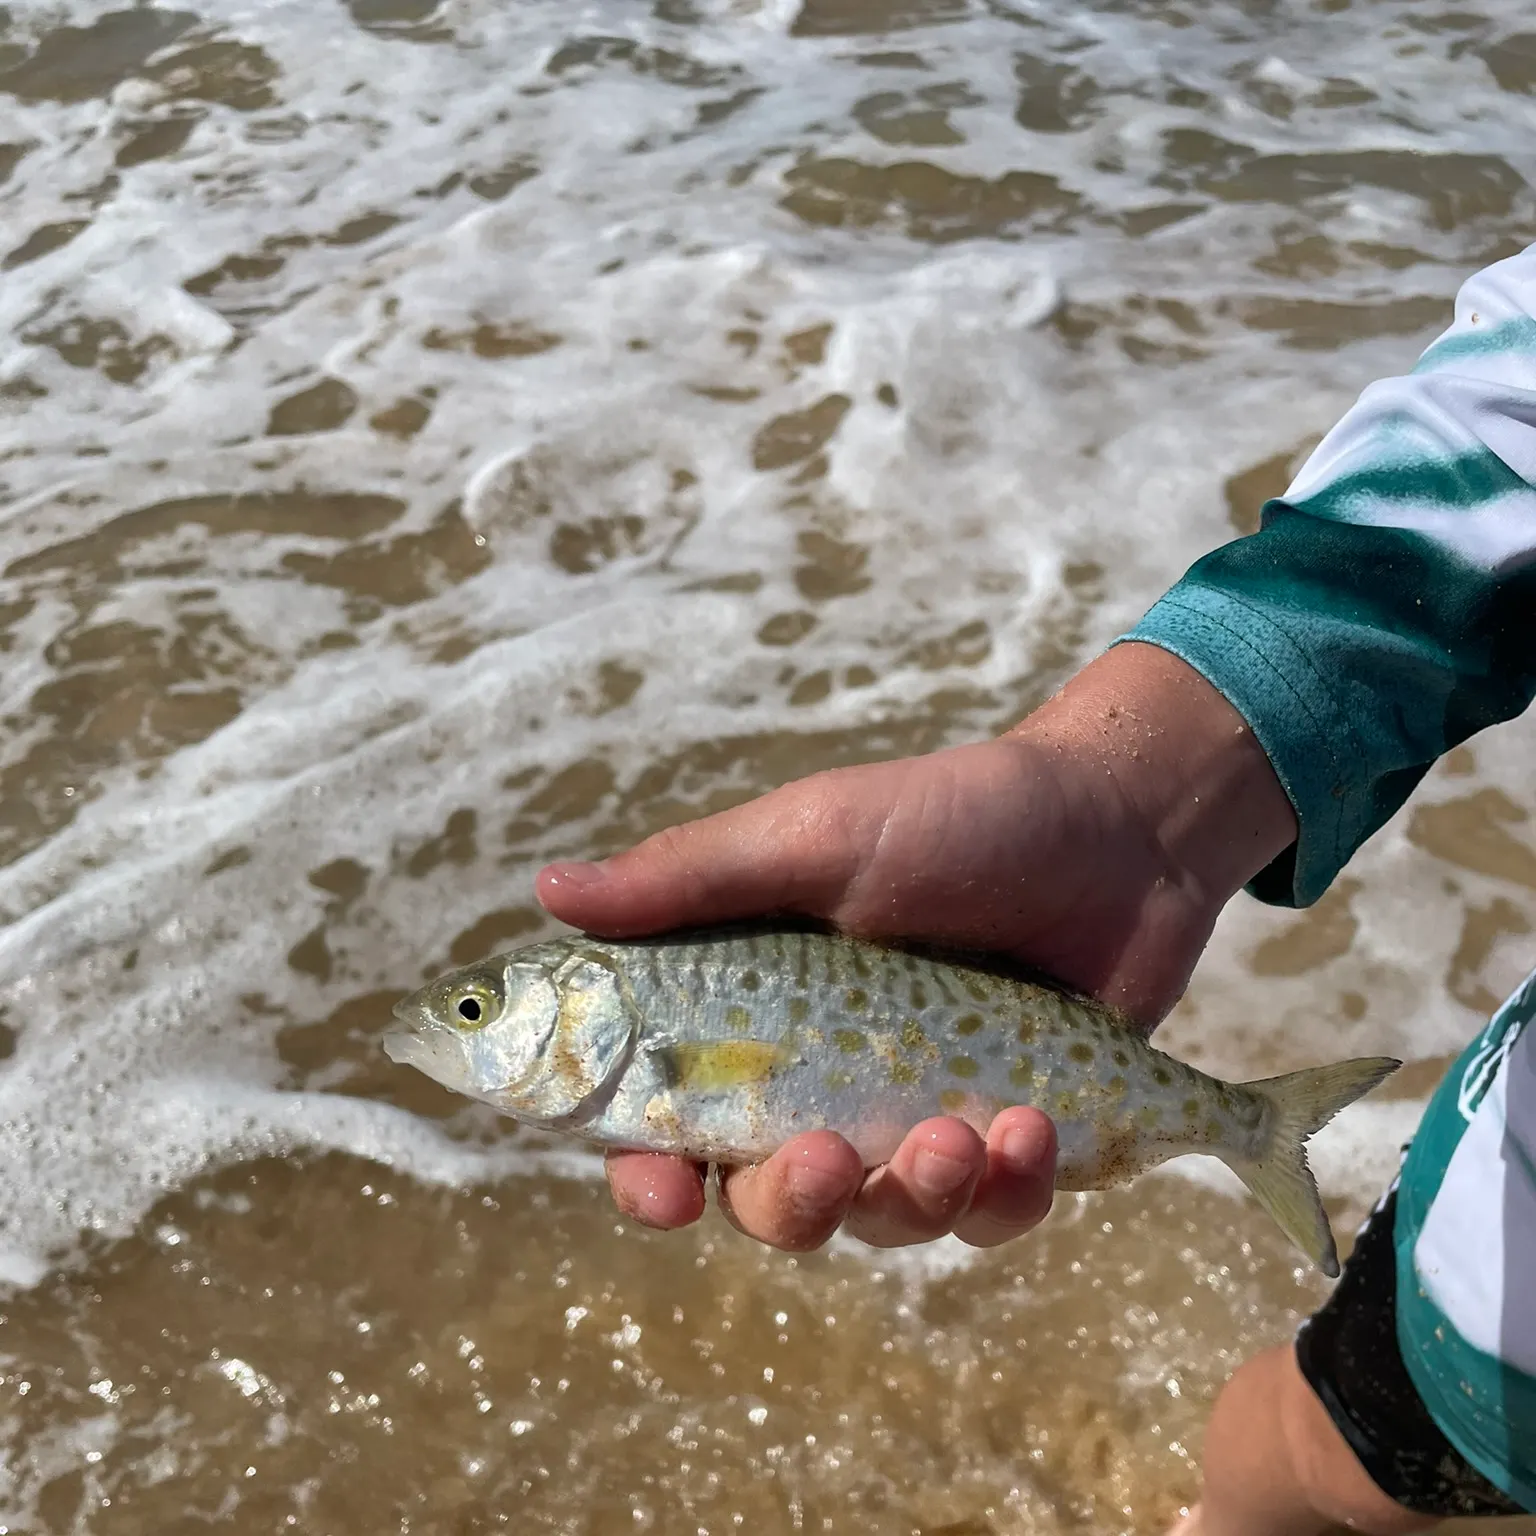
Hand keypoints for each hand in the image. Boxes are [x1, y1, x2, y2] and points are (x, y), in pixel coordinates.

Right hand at [536, 643, 1295, 1250]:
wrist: (1120, 828)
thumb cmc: (953, 817)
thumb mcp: (812, 836)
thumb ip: (688, 879)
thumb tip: (544, 887)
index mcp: (755, 1011)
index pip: (667, 1118)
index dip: (648, 1172)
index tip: (661, 1185)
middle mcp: (824, 1078)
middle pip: (764, 1199)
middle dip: (786, 1202)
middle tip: (822, 1156)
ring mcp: (917, 1116)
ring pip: (879, 1223)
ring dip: (910, 1196)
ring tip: (964, 1129)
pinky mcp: (1010, 1142)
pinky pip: (988, 1216)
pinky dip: (1007, 1192)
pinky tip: (1032, 1129)